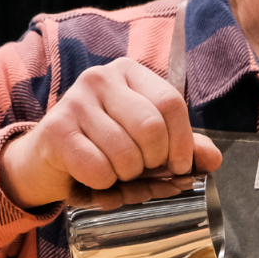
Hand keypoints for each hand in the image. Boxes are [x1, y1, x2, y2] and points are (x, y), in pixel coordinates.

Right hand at [0, 57, 221, 208]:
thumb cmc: (102, 147)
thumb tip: (213, 159)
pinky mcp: (56, 131)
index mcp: (129, 72)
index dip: (183, 143)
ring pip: (125, 154)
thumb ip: (181, 146)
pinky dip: (102, 185)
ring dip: (126, 177)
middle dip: (153, 163)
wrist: (45, 161)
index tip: (180, 166)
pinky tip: (92, 176)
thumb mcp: (145, 143)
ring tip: (113, 173)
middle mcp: (101, 78)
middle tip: (140, 170)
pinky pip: (98, 169)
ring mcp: (75, 101)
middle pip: (151, 128)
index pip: (171, 104)